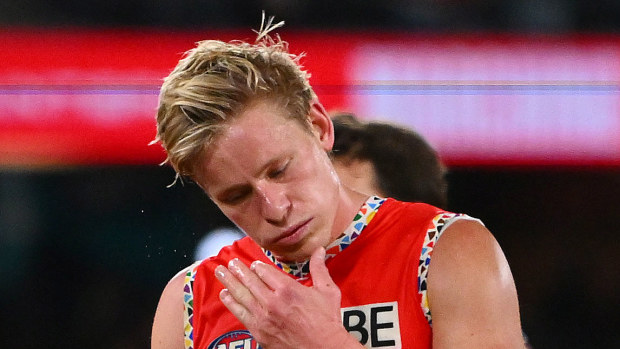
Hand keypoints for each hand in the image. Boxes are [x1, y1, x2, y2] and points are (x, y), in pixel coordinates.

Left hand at [214, 247, 362, 348]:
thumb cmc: (326, 321)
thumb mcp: (327, 292)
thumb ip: (319, 269)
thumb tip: (319, 250)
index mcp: (288, 289)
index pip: (265, 272)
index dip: (257, 266)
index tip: (254, 264)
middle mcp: (272, 302)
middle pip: (249, 281)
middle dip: (238, 270)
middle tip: (230, 263)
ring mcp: (264, 317)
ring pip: (241, 295)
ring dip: (229, 282)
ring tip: (220, 273)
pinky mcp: (259, 331)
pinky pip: (240, 314)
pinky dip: (231, 303)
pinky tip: (224, 295)